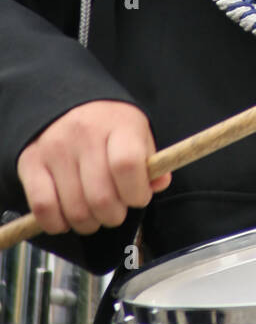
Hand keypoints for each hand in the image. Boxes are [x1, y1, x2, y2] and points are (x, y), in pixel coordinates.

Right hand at [17, 100, 170, 235]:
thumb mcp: (138, 131)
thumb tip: (157, 184)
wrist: (68, 100)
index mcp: (117, 124)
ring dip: (88, 224)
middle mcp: (84, 134)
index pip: (127, 166)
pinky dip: (57, 223)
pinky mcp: (30, 162)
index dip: (136, 193)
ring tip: (93, 214)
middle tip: (115, 211)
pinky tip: (67, 217)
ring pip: (74, 209)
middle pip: (101, 197)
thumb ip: (151, 161)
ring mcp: (54, 149)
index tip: (138, 197)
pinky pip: (43, 208)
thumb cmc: (108, 123)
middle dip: (114, 216)